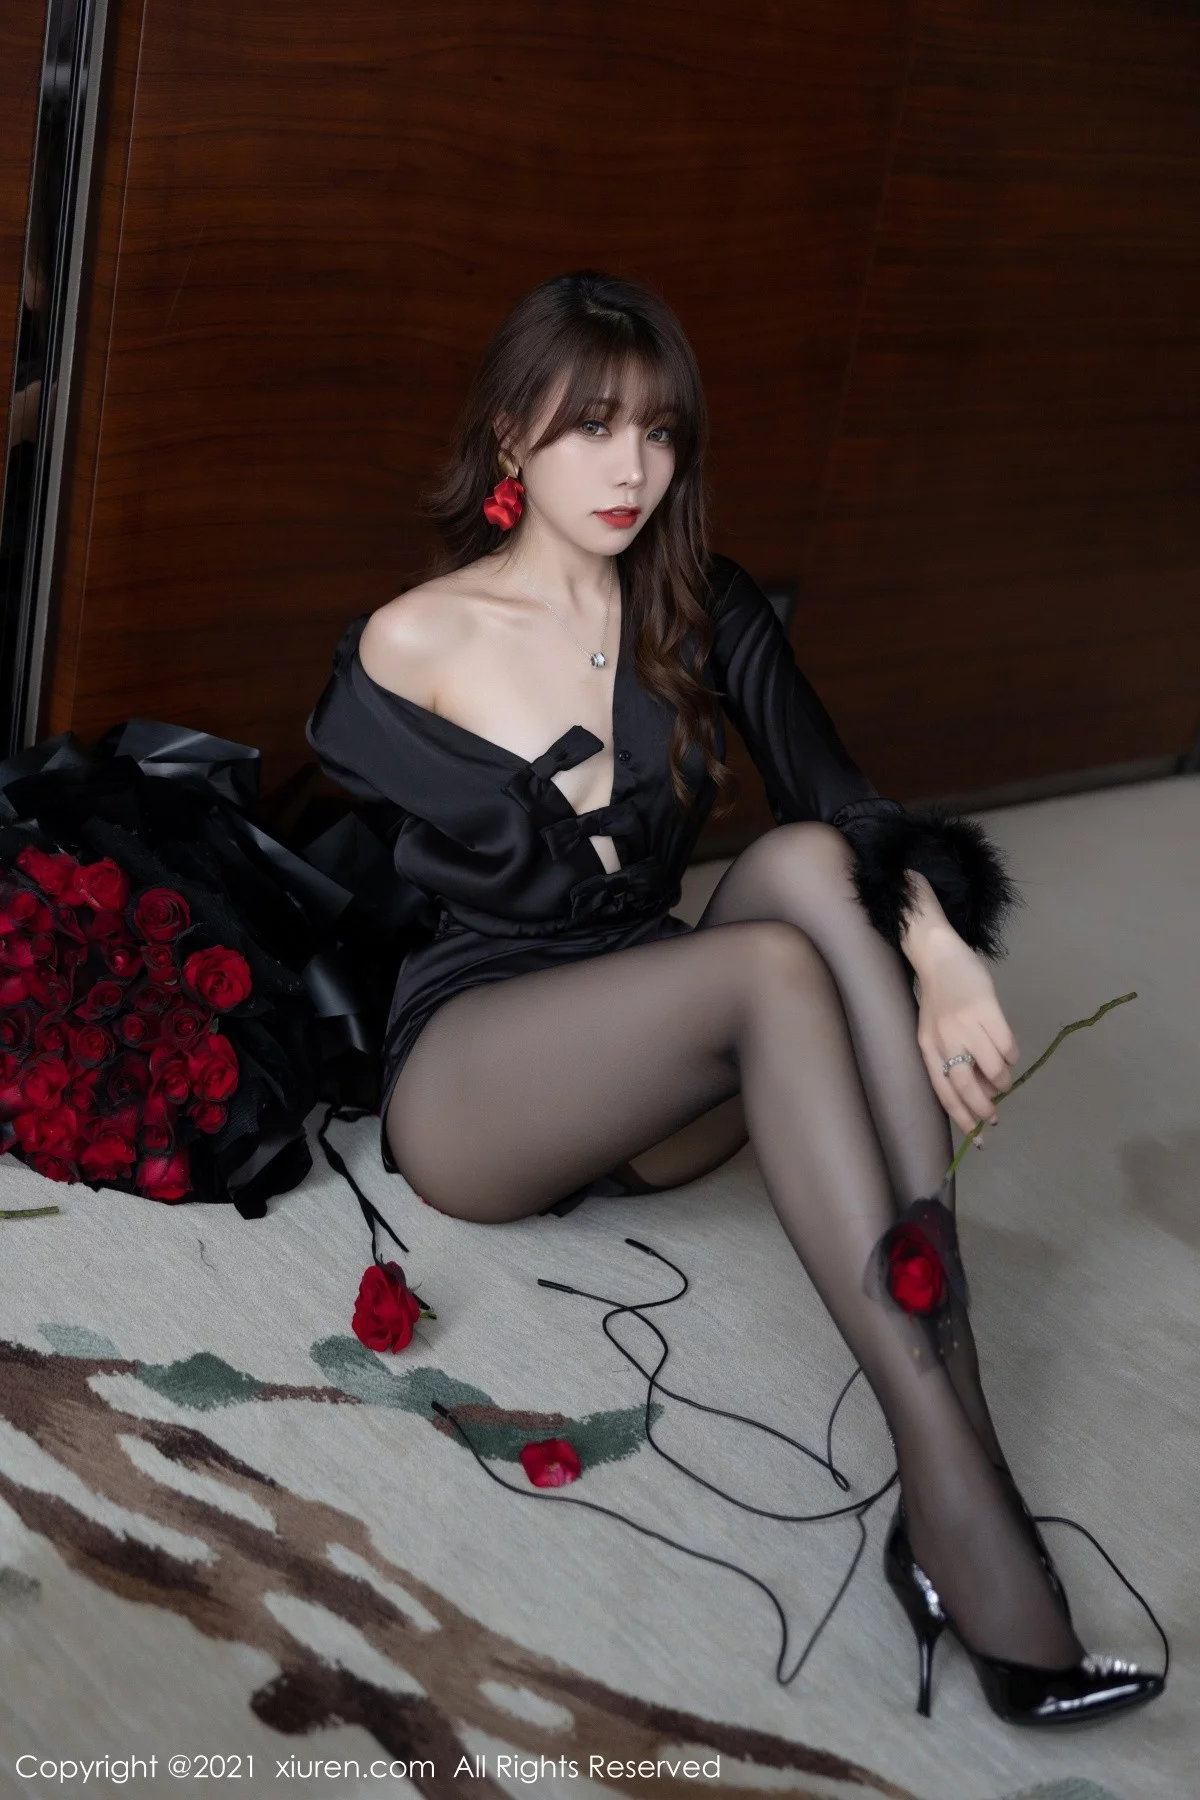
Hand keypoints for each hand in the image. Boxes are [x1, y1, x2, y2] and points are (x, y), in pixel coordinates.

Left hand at [914, 939, 1019, 1135]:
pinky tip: (1008, 1054)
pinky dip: (1012, 1056)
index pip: (944, 1092)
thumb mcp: (935, 1033)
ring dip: (1003, 1081)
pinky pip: (1007, 1045)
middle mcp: (944, 1039)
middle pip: (966, 1086)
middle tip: (995, 1118)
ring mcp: (966, 1024)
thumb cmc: (938, 999)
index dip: (961, 1118)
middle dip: (984, 1108)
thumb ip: (952, 1061)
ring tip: (1003, 1079)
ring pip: (993, 1068)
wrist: (939, 956)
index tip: (976, 1137)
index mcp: (927, 1048)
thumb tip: (982, 1093)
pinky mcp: (987, 1009)